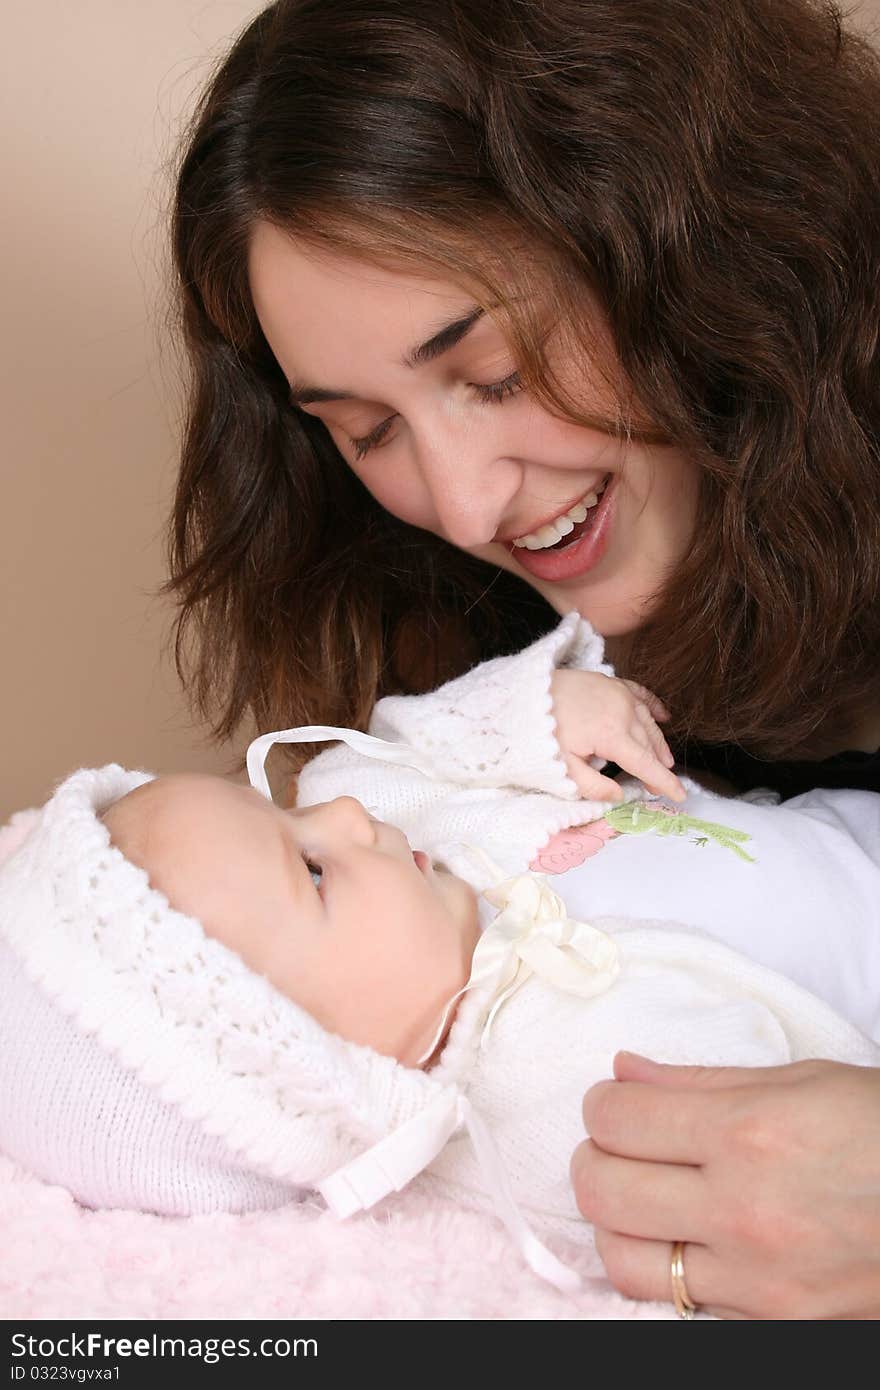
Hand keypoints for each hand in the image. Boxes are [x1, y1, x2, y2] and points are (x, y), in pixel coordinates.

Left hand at [550, 669, 684, 801]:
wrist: (524, 692)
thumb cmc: (540, 731)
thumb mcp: (562, 767)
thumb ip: (592, 787)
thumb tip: (619, 796)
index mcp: (613, 735)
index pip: (646, 765)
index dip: (664, 782)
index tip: (680, 795)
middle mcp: (623, 712)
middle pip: (649, 744)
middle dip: (657, 766)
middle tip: (660, 785)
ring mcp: (620, 693)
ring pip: (648, 722)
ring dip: (658, 742)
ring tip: (664, 759)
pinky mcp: (612, 682)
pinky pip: (642, 695)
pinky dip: (655, 708)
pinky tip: (663, 717)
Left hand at [571, 1052, 879, 1318]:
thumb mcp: (800, 1082)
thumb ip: (699, 1082)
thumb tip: (624, 1073)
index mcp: (747, 1134)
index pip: (617, 1121)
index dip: (602, 1106)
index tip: (613, 1103)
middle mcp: (744, 1212)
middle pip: (602, 1193)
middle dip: (593, 1160)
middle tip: (615, 1148)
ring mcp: (758, 1282)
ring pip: (626, 1263)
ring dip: (617, 1225)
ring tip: (642, 1200)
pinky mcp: (775, 1327)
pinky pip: (683, 1307)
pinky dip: (670, 1274)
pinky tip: (690, 1243)